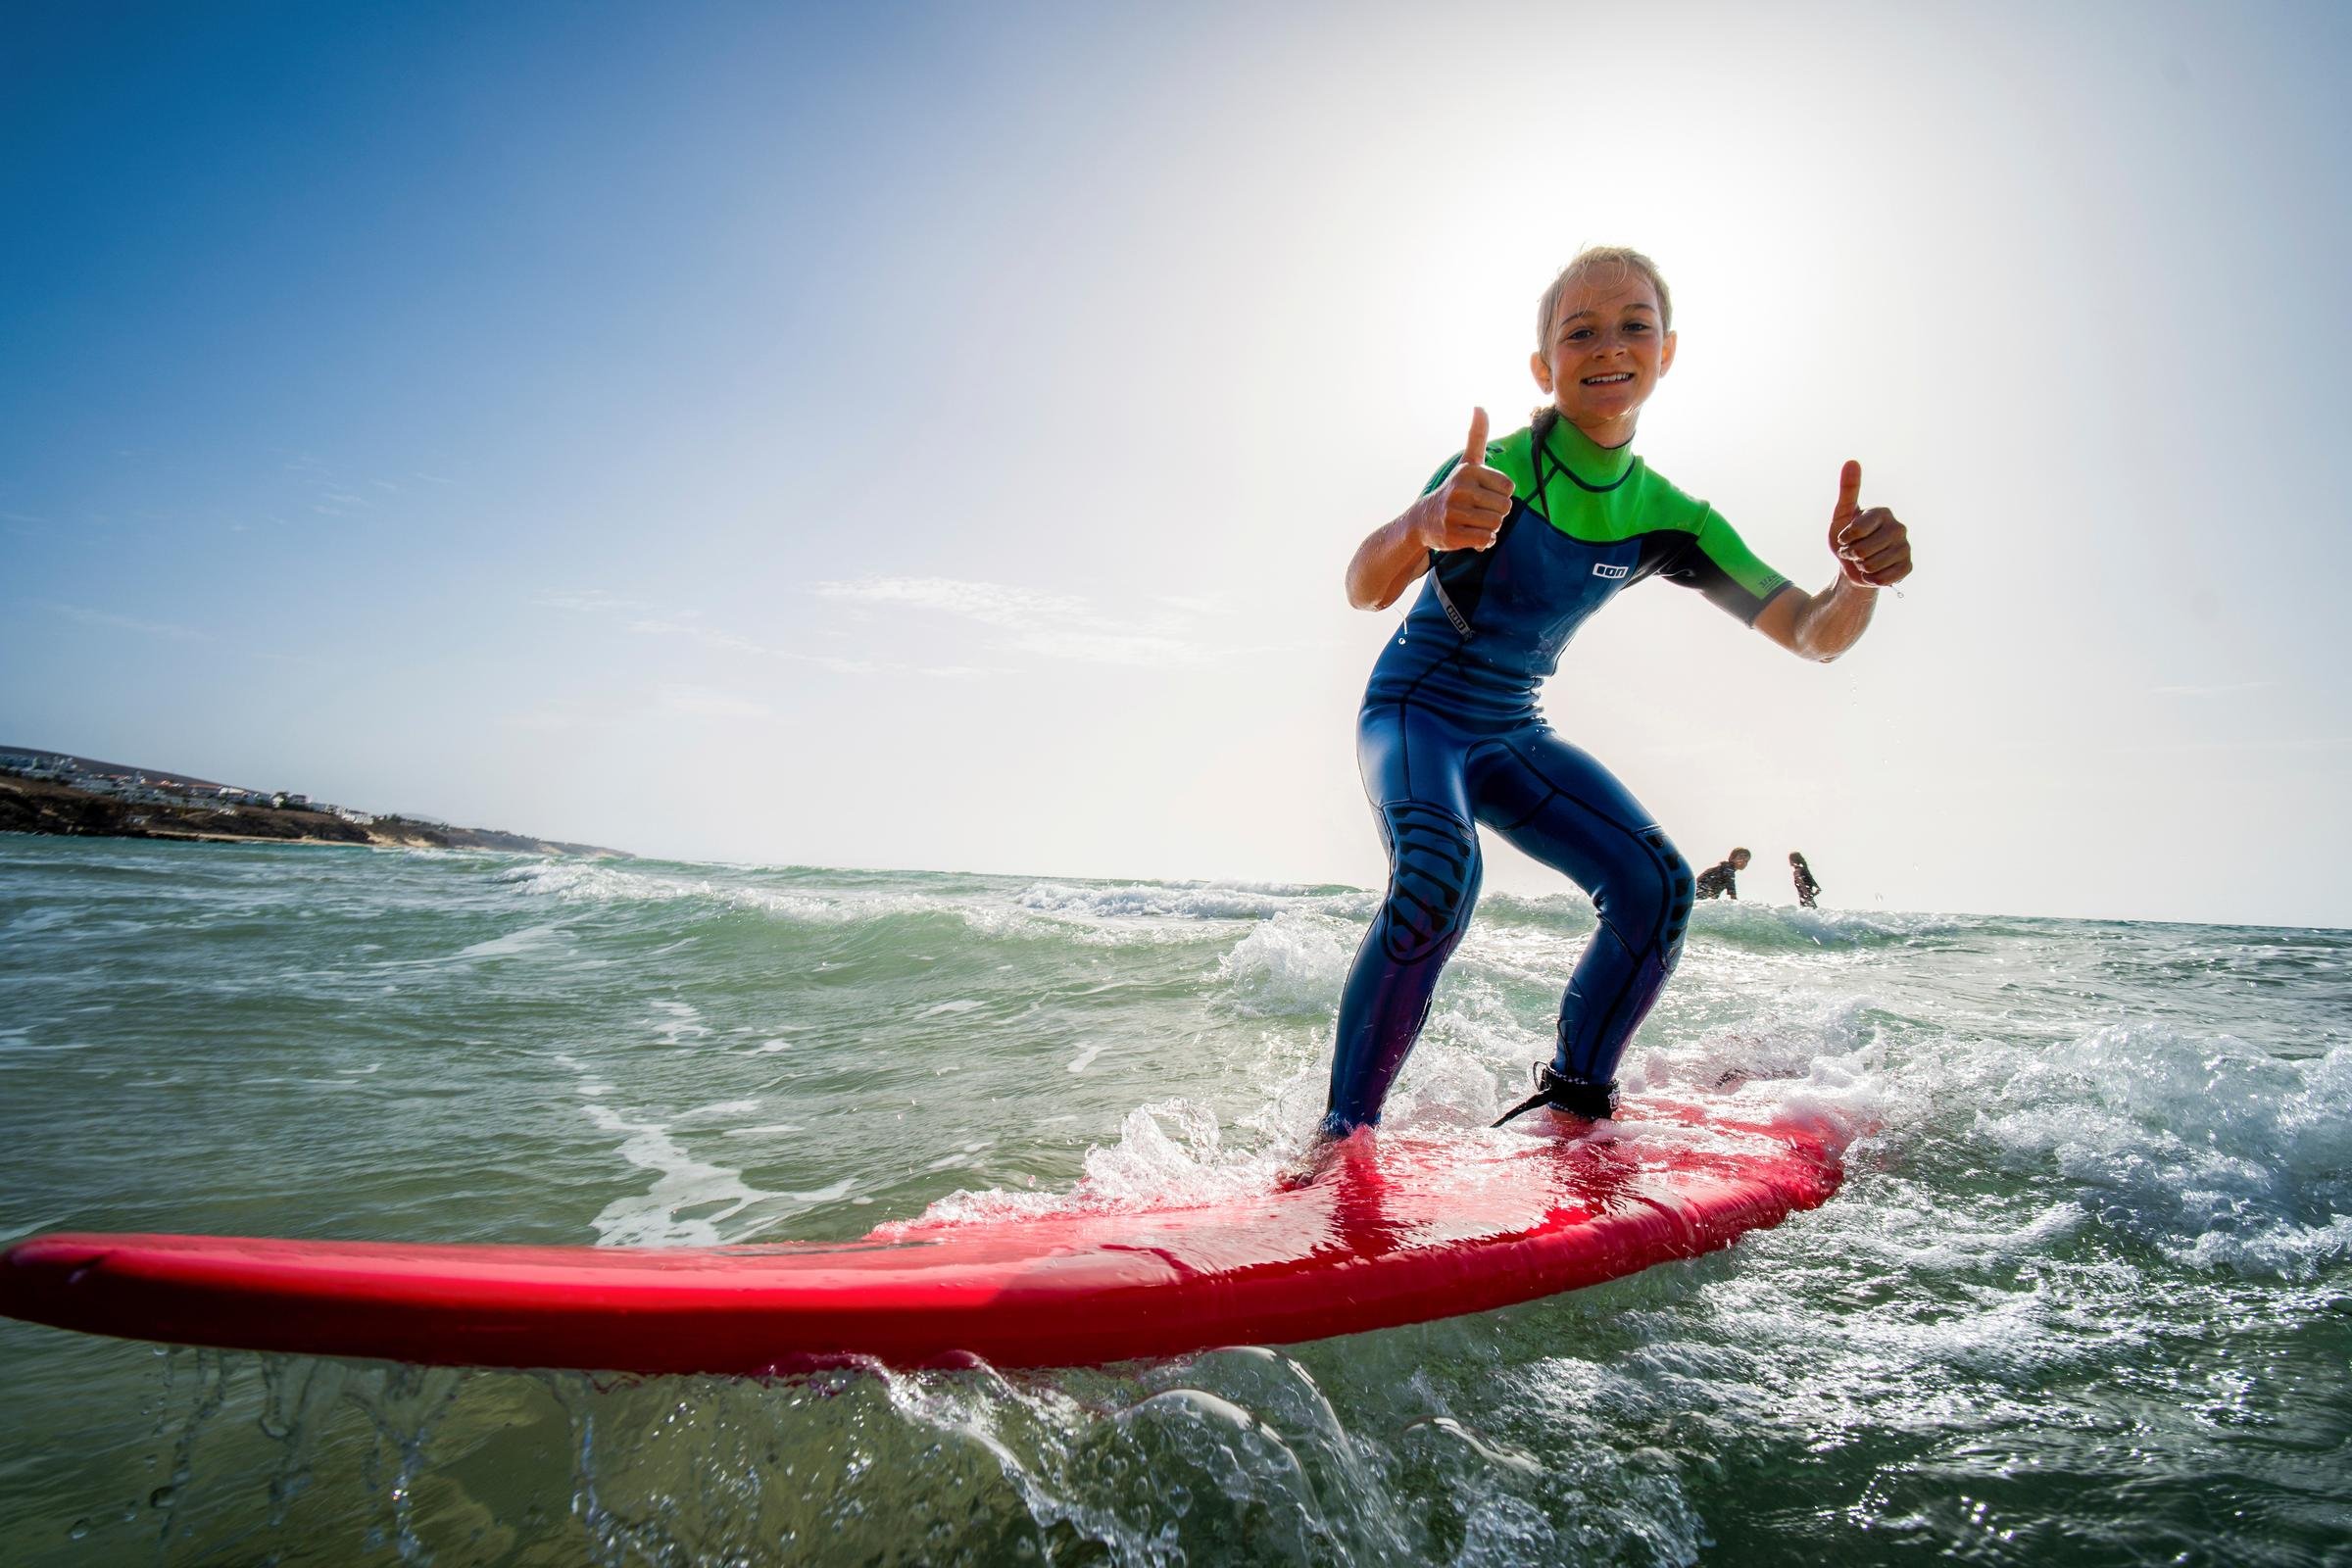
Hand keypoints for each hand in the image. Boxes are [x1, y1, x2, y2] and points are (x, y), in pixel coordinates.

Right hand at [1417, 407, 1512, 551]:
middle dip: (1496, 513)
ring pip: (1496, 525)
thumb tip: (1479, 405)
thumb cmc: (1455, 489)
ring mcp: (1454, 514)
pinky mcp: (1452, 535)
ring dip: (1490, 528)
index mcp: (1468, 472)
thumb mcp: (1467, 462)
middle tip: (1478, 511)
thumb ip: (1477, 435)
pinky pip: (1485, 541)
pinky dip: (1484, 542)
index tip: (1484, 494)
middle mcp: (1460, 491)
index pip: (1509, 488)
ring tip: (1474, 523)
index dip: (1501, 494)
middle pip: (1505, 507)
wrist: (1423, 520)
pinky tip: (1471, 535)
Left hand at [1829, 460, 1911, 586]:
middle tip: (1853, 551)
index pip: (1857, 530)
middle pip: (1864, 550)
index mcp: (1882, 513)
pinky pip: (1885, 577)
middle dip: (1852, 555)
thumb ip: (1848, 490)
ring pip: (1873, 565)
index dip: (1845, 539)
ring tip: (1862, 561)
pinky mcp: (1908, 565)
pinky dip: (1872, 579)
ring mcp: (1905, 547)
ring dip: (1861, 567)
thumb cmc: (1847, 538)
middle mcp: (1898, 527)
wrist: (1853, 566)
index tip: (1844, 538)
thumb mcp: (1842, 515)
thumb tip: (1851, 461)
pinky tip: (1873, 572)